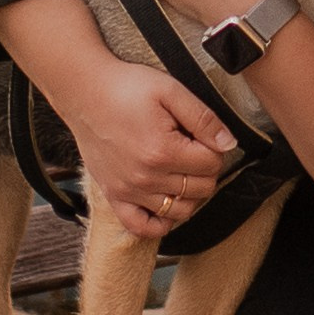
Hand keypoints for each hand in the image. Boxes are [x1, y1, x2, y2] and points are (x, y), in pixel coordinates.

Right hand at [60, 51, 236, 239]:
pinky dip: (160, 223)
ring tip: (181, 171)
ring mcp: (129, 190)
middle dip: (205, 170)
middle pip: (201, 190)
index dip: (215, 148)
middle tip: (193, 149)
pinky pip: (142, 227)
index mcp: (163, 150)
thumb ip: (204, 118)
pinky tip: (165, 202)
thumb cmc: (126, 87)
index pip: (212, 165)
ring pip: (179, 211)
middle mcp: (147, 177)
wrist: (84, 91)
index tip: (201, 135)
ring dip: (190, 195)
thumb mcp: (170, 91)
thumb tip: (229, 144)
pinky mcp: (114, 195)